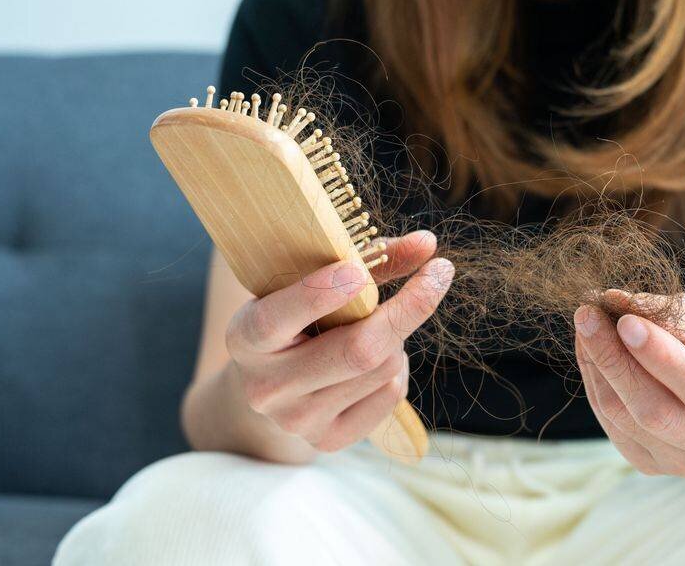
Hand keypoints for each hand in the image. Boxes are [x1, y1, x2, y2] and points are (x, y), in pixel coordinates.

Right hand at [225, 231, 451, 452]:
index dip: (317, 295)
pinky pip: (391, 395)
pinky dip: (397, 367)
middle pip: (355, 351)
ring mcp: (297, 421)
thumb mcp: (310, 281)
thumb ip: (366, 259)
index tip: (358, 270)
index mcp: (246, 338)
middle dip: (405, 309)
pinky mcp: (330, 440)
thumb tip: (428, 244)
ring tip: (377, 327)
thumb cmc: (295, 316)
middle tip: (439, 272)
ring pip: (382, 368)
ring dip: (397, 338)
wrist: (270, 383)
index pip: (275, 320)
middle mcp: (266, 387)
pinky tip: (376, 360)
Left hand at [574, 291, 684, 476]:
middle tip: (588, 316)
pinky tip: (592, 353)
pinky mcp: (652, 466)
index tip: (625, 321)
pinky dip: (596, 385)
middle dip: (615, 360)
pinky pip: (611, 426)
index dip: (662, 358)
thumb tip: (616, 303)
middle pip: (658, 413)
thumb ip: (672, 317)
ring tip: (588, 326)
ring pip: (626, 420)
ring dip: (597, 368)